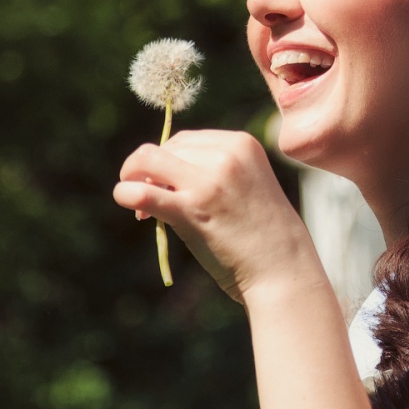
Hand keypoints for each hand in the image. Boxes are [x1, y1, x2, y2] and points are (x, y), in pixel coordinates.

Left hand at [113, 130, 321, 303]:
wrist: (282, 269)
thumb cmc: (264, 234)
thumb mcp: (249, 184)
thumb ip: (214, 170)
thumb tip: (159, 171)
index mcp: (242, 144)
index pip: (186, 139)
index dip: (170, 161)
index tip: (169, 186)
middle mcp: (225, 155)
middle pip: (166, 148)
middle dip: (151, 172)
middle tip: (152, 203)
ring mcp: (208, 181)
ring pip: (146, 160)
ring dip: (133, 179)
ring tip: (141, 208)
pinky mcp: (192, 210)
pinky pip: (141, 192)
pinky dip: (125, 194)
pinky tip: (133, 209)